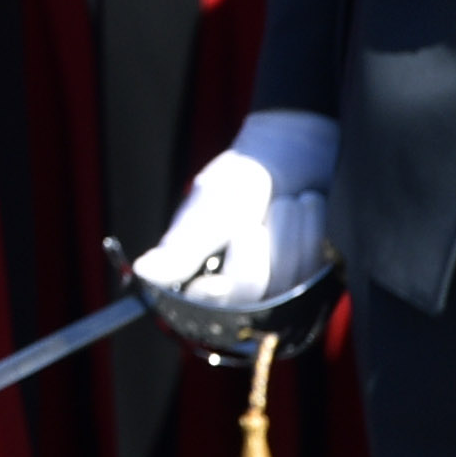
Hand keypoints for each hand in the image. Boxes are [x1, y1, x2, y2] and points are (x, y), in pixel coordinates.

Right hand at [134, 109, 337, 313]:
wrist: (286, 154)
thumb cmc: (239, 177)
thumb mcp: (209, 209)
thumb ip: (181, 247)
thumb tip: (144, 271)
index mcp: (194, 273)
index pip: (204, 303)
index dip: (220, 289)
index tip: (241, 240)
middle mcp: (229, 289)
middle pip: (249, 295)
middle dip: (263, 246)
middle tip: (268, 209)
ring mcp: (269, 289)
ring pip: (285, 285)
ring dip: (290, 233)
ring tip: (288, 200)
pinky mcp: (301, 281)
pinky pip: (311, 274)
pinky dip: (310, 234)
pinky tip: (306, 206)